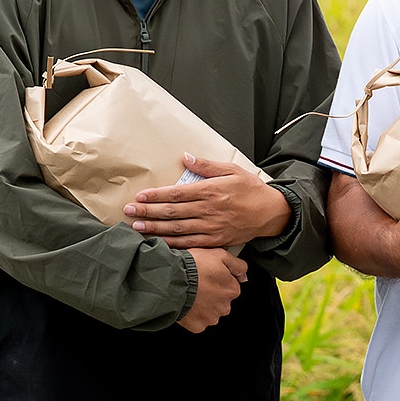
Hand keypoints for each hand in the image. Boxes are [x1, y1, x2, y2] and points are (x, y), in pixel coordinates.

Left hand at [127, 154, 290, 248]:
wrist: (271, 213)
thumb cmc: (251, 189)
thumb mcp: (232, 170)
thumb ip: (207, 166)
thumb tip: (186, 157)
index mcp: (211, 191)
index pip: (176, 193)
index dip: (156, 195)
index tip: (140, 195)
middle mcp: (208, 210)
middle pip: (172, 212)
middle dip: (148, 210)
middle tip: (128, 210)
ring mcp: (211, 227)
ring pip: (177, 229)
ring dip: (155, 227)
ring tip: (136, 226)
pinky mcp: (215, 240)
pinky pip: (190, 243)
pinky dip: (172, 243)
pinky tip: (158, 242)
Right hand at [178, 248, 248, 332]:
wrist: (169, 281)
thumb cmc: (192, 267)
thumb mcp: (219, 255)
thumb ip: (237, 265)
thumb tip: (244, 274)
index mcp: (232, 289)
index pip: (231, 285)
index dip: (219, 279)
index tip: (208, 275)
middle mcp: (224, 306)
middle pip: (221, 300)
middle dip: (212, 293)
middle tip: (198, 283)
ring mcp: (211, 317)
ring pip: (210, 311)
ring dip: (202, 304)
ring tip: (191, 292)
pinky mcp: (198, 325)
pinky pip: (197, 320)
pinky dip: (193, 313)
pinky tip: (187, 302)